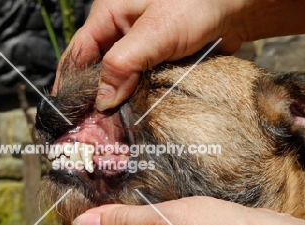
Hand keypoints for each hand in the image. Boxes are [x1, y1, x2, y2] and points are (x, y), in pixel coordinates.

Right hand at [54, 0, 304, 110]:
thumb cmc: (196, 4)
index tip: (66, 114)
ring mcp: (139, 50)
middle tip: (87, 130)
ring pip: (117, 81)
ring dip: (113, 105)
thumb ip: (123, 63)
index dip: (69, 85)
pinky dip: (133, 102)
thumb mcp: (154, 32)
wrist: (238, 7)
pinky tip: (129, 121)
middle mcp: (119, 34)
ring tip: (106, 132)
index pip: (79, 54)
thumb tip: (103, 100)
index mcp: (108, 17)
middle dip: (91, 100)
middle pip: (95, 71)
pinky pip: (138, 85)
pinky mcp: (156, 63)